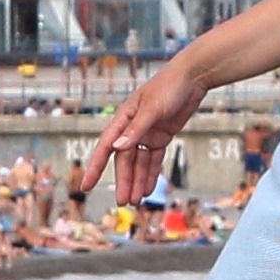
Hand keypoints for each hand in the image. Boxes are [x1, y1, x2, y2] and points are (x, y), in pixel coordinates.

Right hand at [98, 65, 203, 206]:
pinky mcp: (162, 135)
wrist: (193, 77)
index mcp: (124, 118)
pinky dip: (151, 173)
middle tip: (123, 202)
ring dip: (137, 181)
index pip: (106, 147)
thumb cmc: (169, 86)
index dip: (95, 167)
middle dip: (124, 181)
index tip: (86, 185)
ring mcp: (148, 132)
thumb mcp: (152, 109)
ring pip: (139, 163)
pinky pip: (153, 159)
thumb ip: (136, 130)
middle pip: (124, 160)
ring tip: (136, 202)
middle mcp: (133, 127)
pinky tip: (147, 189)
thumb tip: (117, 148)